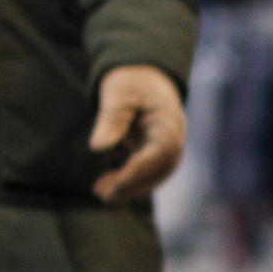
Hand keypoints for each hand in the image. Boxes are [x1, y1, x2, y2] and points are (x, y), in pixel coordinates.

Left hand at [90, 65, 186, 203]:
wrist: (145, 76)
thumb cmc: (131, 83)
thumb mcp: (118, 95)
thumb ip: (110, 120)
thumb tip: (97, 147)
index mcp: (169, 125)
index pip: (155, 156)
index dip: (134, 173)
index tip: (111, 185)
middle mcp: (175, 140)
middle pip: (157, 171)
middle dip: (130, 185)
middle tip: (101, 194)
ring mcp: (170, 148)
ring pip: (154, 176)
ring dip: (129, 187)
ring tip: (100, 191)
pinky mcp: (159, 153)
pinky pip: (148, 172)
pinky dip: (130, 180)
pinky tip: (106, 182)